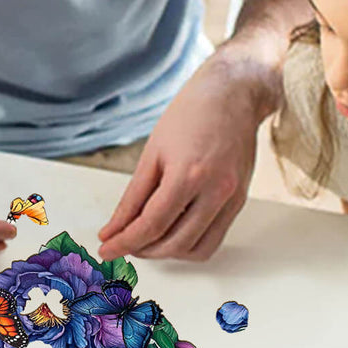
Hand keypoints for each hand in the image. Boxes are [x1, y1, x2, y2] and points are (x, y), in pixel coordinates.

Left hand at [97, 49, 278, 261]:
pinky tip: (170, 233)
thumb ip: (132, 197)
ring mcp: (232, 198)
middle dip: (143, 249)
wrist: (233, 95)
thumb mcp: (152, 153)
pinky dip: (189, 244)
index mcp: (188, 174)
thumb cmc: (190, 115)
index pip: (152, 224)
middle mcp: (216, 191)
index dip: (125, 242)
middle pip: (174, 242)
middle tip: (122, 243)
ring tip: (146, 240)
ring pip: (197, 249)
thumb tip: (114, 229)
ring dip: (167, 252)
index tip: (107, 248)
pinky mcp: (240, 201)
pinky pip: (214, 239)